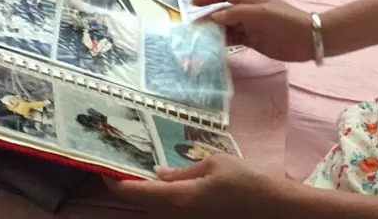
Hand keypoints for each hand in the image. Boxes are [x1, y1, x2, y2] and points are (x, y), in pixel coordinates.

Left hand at [106, 154, 286, 218]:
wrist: (275, 209)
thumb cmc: (247, 181)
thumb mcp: (215, 164)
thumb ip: (183, 170)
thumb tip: (159, 173)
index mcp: (177, 198)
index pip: (132, 193)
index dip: (112, 181)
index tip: (103, 166)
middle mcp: (177, 216)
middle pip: (140, 204)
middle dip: (126, 186)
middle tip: (121, 164)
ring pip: (154, 210)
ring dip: (144, 194)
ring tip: (141, 171)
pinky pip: (170, 213)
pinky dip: (161, 199)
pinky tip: (167, 184)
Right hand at [192, 0, 314, 61]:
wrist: (307, 39)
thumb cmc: (285, 21)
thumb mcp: (260, 14)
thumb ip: (236, 14)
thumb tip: (214, 17)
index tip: (193, 4)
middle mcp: (248, 11)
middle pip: (223, 11)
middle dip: (208, 17)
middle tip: (193, 28)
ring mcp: (251, 27)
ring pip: (227, 27)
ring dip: (214, 31)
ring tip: (200, 40)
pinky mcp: (254, 41)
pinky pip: (234, 39)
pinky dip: (223, 42)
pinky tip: (214, 48)